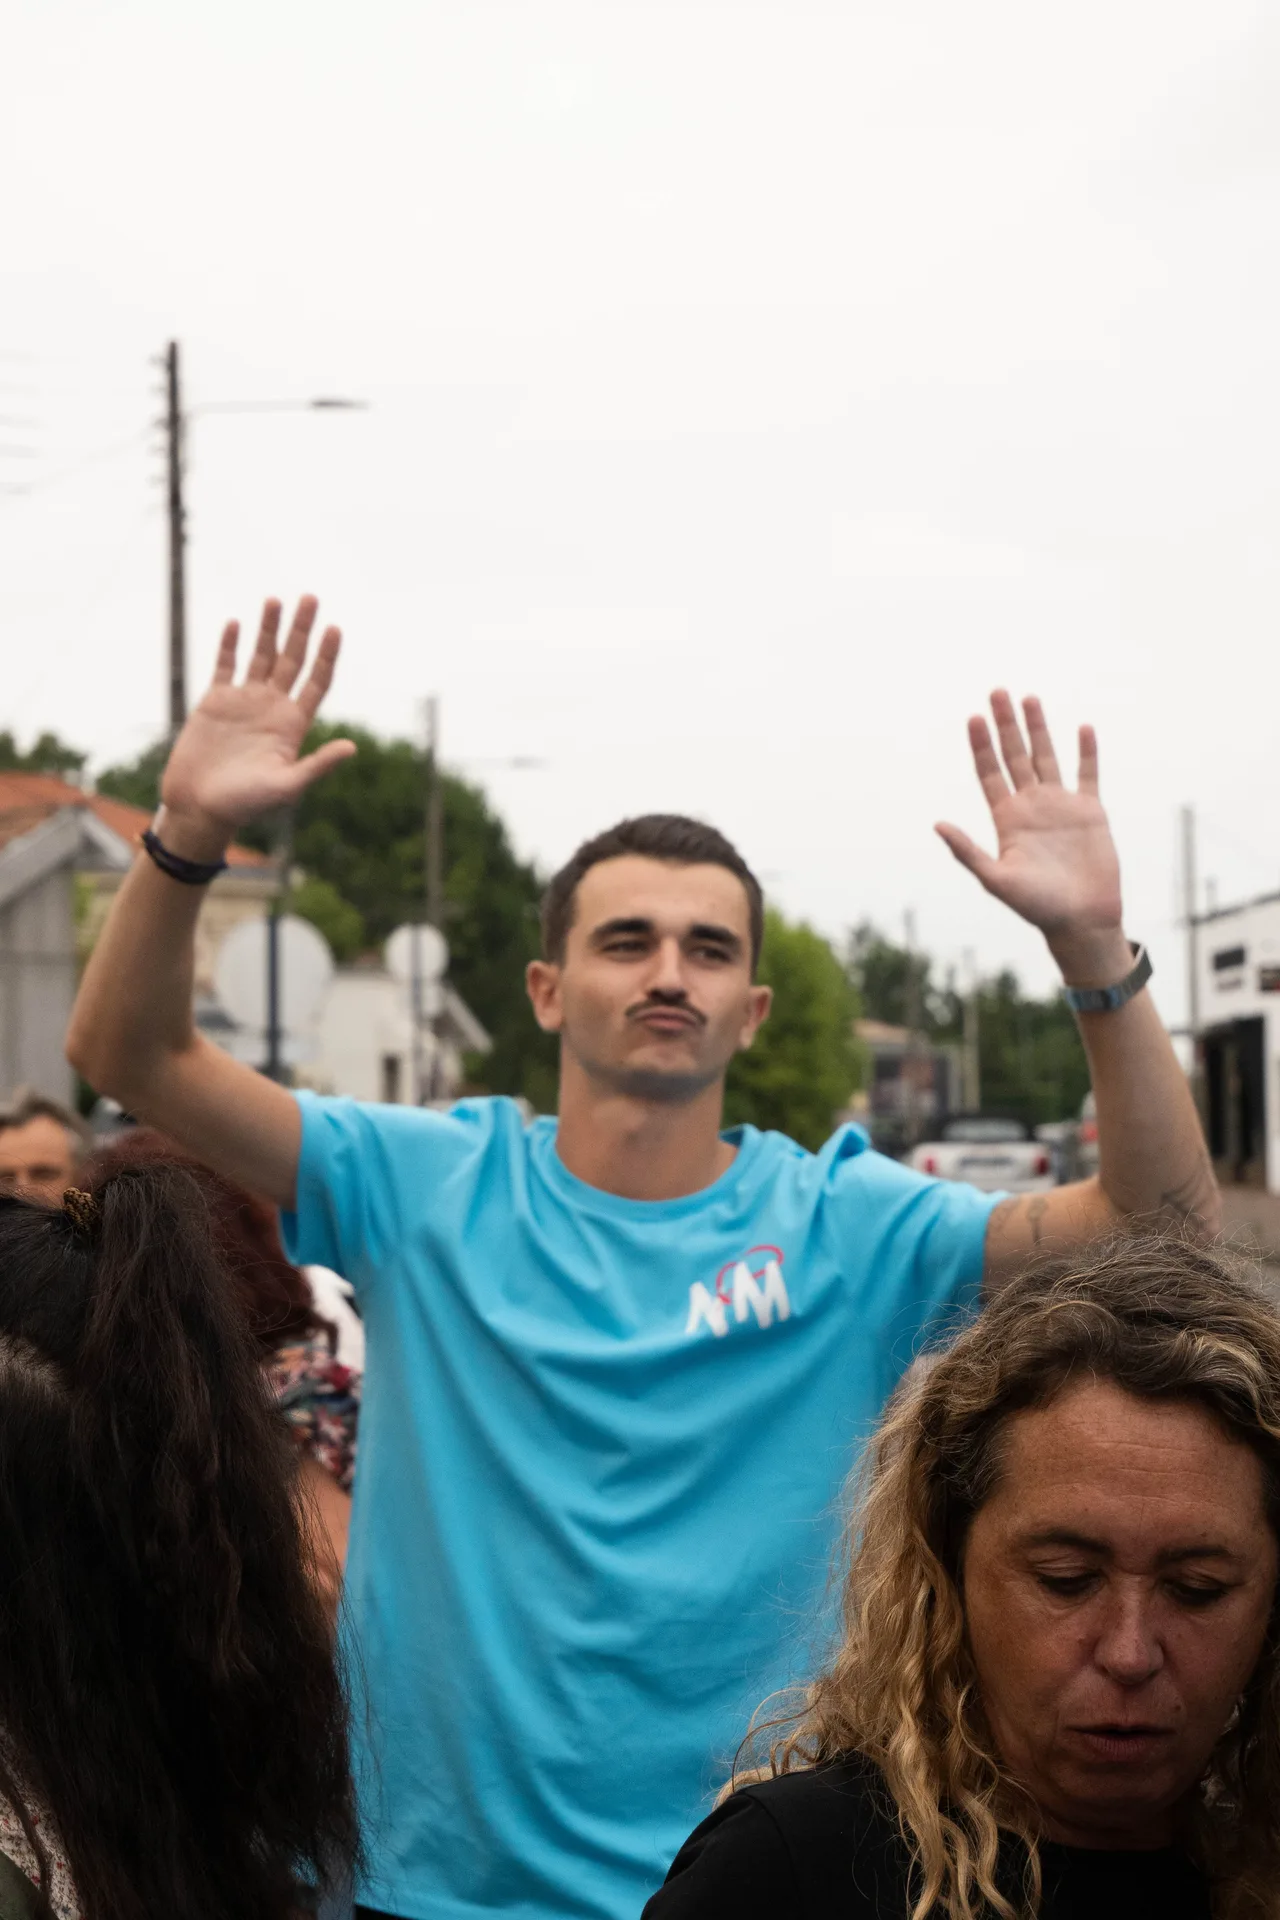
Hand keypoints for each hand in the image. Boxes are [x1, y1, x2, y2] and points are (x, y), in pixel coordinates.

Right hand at [160, 597, 355, 847]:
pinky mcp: (214, 702)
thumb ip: (317, 765)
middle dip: (301, 630)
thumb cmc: (245, 804)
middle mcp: (272, 708)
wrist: (200, 807)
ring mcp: (244, 702)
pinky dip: (229, 644)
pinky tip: (236, 623)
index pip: (316, 681)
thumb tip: (352, 747)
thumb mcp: (286, 786)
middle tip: (311, 597)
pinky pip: (224, 665)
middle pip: (292, 660)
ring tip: (276, 600)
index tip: (335, 629)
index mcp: (293, 725)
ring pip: (260, 656)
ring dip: (268, 629)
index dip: (327, 656)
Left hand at [935, 692, 1126, 981]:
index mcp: (1006, 819)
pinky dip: (1086, 752)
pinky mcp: (1090, 812)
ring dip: (1039, 728)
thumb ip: (968, 851)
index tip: (973, 717)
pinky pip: (1088, 774)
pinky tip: (1083, 728)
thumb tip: (937, 824)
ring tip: (1029, 698)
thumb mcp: (996, 879)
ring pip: (1047, 757)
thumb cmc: (1036, 907)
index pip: (990, 773)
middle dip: (1006, 725)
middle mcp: (1031, 807)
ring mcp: (1061, 807)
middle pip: (1015, 756)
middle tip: (997, 691)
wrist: (1081, 921)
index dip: (981, 746)